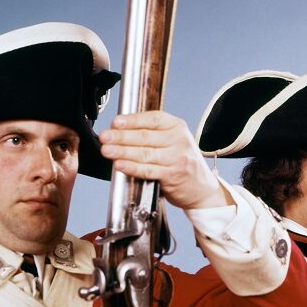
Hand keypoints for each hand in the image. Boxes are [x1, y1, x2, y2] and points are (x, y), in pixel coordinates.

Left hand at [99, 111, 230, 209]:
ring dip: (122, 152)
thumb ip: (153, 134)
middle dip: (121, 136)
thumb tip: (120, 130)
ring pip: (144, 154)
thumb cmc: (183, 162)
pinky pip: (148, 170)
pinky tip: (120, 165)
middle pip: (145, 137)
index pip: (153, 120)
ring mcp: (177, 159)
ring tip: (107, 150)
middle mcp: (179, 141)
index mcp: (177, 127)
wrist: (202, 187)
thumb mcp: (174, 140)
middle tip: (105, 137)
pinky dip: (132, 168)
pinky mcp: (172, 175)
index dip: (132, 120)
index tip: (116, 122)